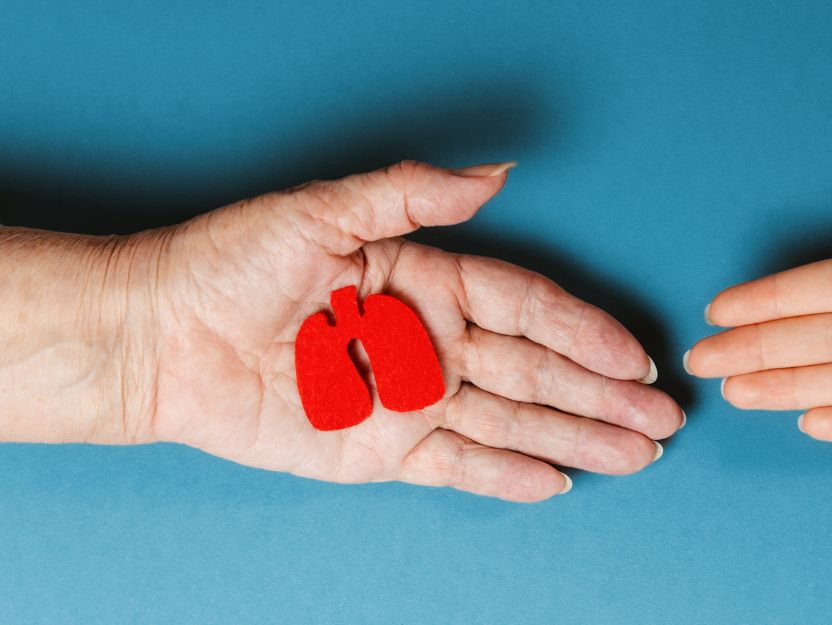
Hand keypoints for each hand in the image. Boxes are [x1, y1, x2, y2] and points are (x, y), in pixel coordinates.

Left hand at [117, 161, 678, 500]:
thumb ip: (412, 196)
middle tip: (664, 418)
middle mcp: (433, 343)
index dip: (586, 333)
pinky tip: (560, 480)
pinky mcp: (382, 451)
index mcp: (429, 282)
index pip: (528, 309)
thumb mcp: (322, 212)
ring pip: (513, 421)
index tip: (635, 357)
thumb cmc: (233, 261)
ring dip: (578, 437)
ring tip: (638, 454)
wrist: (161, 336)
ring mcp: (413, 401)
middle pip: (538, 372)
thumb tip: (496, 173)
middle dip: (604, 397)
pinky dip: (508, 475)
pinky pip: (460, 465)